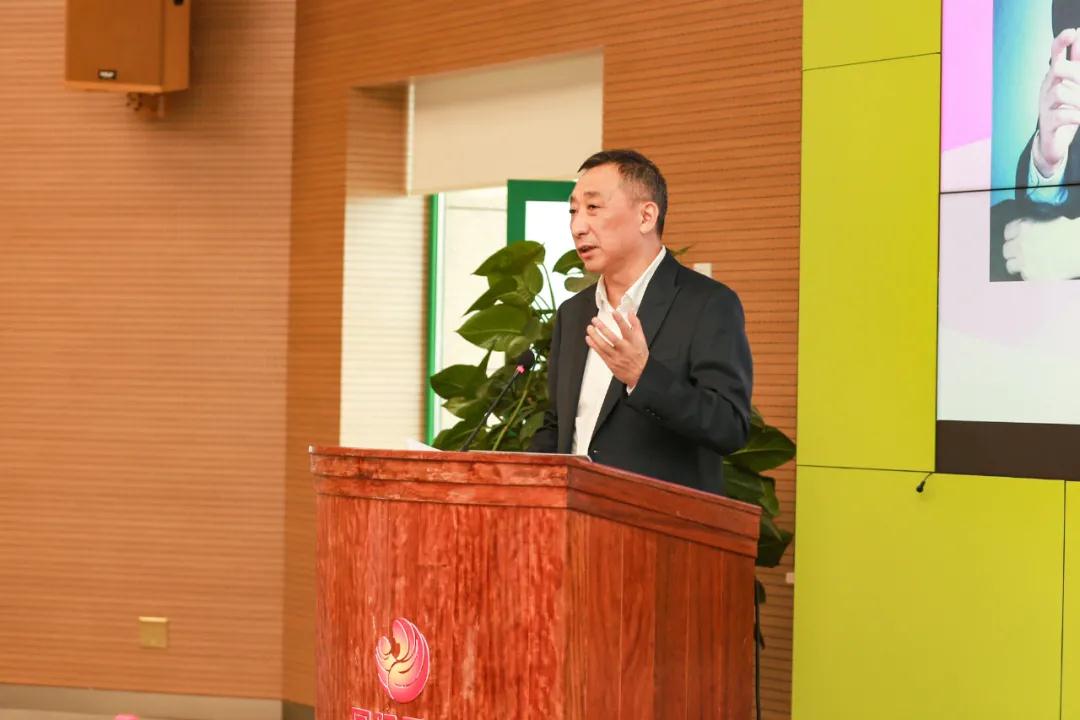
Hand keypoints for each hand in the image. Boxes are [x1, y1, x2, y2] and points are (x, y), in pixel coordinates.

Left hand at [585, 311, 648, 387]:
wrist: (640, 374)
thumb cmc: (639, 355)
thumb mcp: (641, 339)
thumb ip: (636, 325)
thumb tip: (630, 312)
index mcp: (633, 343)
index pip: (627, 330)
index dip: (620, 321)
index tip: (614, 313)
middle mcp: (625, 349)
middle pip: (613, 338)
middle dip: (603, 328)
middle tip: (595, 321)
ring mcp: (617, 357)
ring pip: (604, 346)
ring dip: (595, 336)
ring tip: (590, 328)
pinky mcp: (610, 362)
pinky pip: (600, 353)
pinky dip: (593, 345)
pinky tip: (589, 338)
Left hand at [1003, 216, 1079, 280]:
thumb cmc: (1073, 232)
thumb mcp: (1055, 222)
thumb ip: (1040, 226)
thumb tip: (1039, 230)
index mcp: (1025, 228)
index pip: (1008, 231)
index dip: (1013, 235)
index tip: (1018, 237)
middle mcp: (1020, 245)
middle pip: (1006, 250)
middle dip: (1013, 250)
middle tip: (1022, 252)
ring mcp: (1024, 262)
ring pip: (1010, 265)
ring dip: (1017, 264)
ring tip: (1028, 264)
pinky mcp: (1031, 276)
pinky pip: (1024, 276)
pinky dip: (1030, 274)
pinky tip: (1039, 271)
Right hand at [1035, 29, 1079, 176]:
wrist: (1053, 143)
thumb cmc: (1068, 109)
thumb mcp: (1074, 85)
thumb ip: (1077, 64)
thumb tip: (1079, 34)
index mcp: (1055, 76)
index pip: (1055, 53)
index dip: (1062, 41)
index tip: (1073, 31)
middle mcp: (1047, 88)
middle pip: (1056, 69)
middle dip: (1075, 70)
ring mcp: (1045, 106)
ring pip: (1060, 93)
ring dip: (1079, 98)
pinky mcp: (1048, 125)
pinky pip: (1062, 116)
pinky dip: (1076, 116)